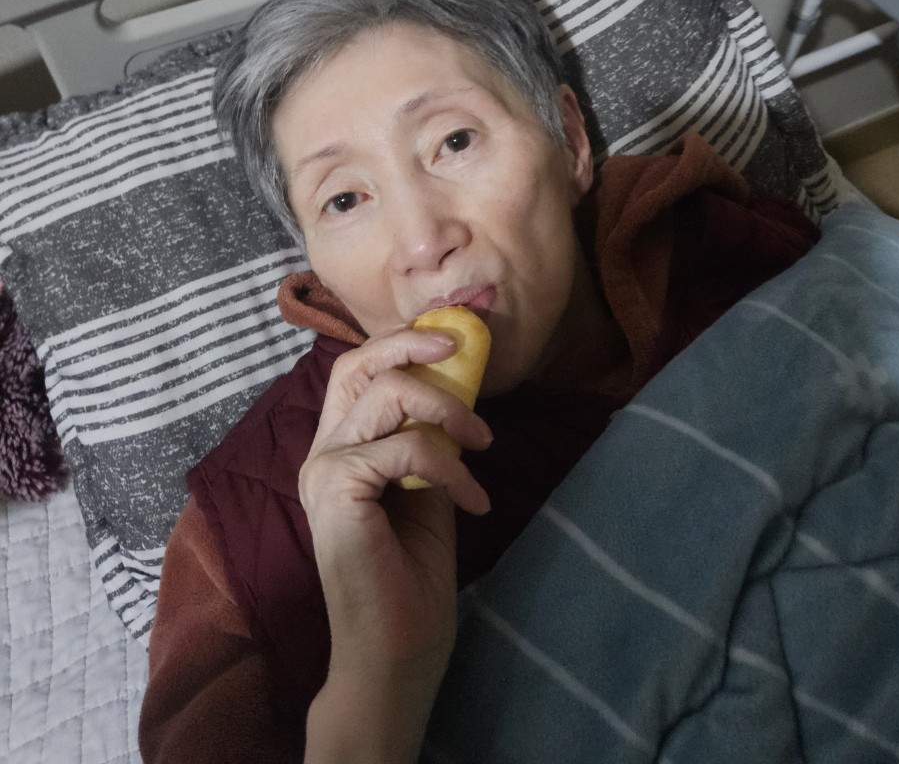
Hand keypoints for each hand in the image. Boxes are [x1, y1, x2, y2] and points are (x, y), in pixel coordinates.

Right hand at [299, 326, 491, 681]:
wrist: (397, 652)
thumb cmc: (412, 577)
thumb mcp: (427, 487)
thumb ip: (429, 438)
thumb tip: (459, 383)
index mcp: (337, 449)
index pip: (357, 372)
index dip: (401, 344)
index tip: (454, 342)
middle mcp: (320, 451)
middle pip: (358, 365)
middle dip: (413, 346)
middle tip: (461, 353)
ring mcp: (322, 468)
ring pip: (390, 394)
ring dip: (450, 411)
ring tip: (481, 448)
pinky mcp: (336, 487)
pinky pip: (408, 447)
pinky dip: (451, 466)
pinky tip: (474, 501)